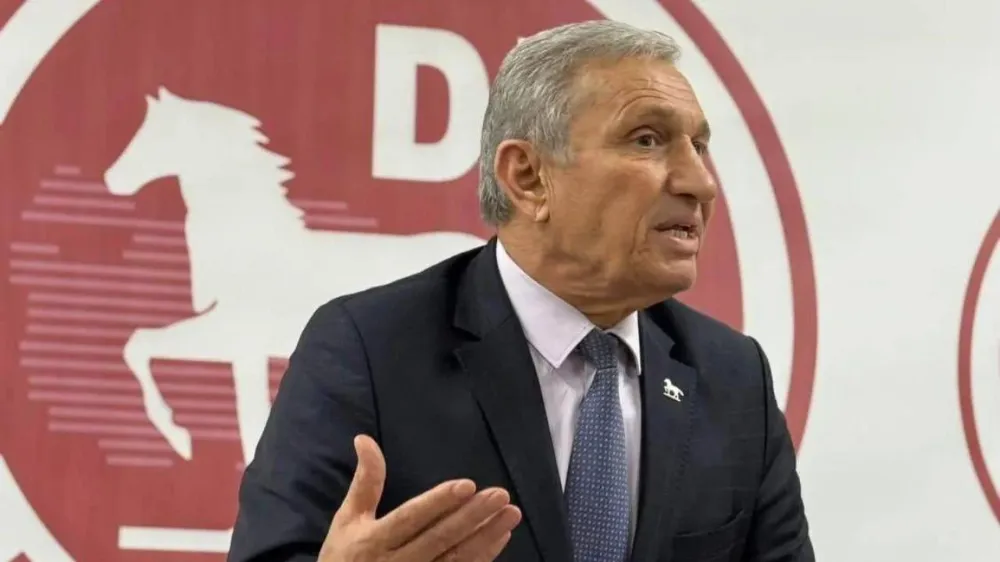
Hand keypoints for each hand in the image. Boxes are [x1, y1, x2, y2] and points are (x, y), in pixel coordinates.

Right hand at [319, 435, 521, 561]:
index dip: (438, 502)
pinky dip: (483, 556)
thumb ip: (365, 482)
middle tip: (501, 495)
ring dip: (486, 537)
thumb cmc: (344, 558)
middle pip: (440, 538)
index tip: (467, 485)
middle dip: (472, 517)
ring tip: (511, 514)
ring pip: (456, 558)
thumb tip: (365, 439)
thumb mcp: (347, 519)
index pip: (412, 518)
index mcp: (375, 540)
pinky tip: (500, 537)